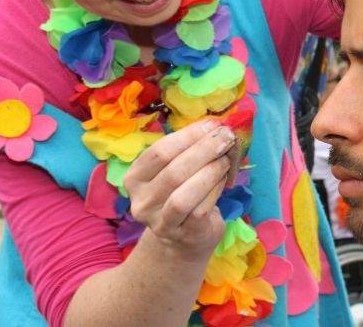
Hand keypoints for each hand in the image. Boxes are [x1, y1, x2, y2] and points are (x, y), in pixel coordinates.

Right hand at [123, 120, 238, 258]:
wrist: (185, 238)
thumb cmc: (183, 193)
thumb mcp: (179, 169)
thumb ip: (190, 149)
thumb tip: (216, 126)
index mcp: (136, 177)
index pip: (159, 151)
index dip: (188, 135)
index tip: (212, 125)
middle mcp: (142, 201)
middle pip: (173, 171)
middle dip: (204, 150)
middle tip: (227, 137)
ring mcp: (160, 221)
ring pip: (184, 194)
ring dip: (210, 171)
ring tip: (226, 159)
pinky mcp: (183, 235)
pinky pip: (200, 210)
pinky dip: (215, 190)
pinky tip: (224, 180)